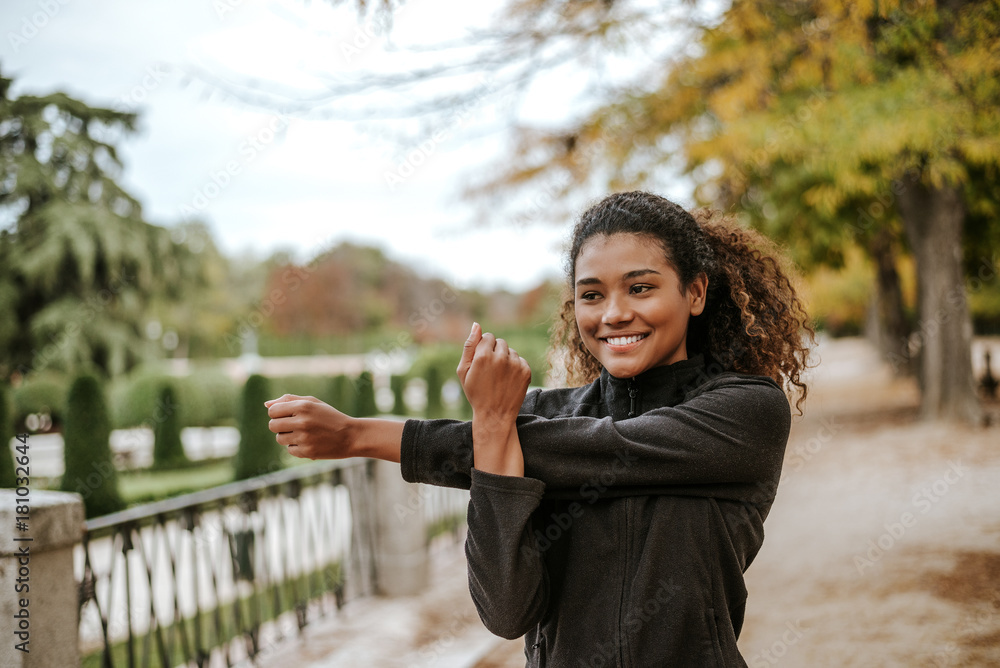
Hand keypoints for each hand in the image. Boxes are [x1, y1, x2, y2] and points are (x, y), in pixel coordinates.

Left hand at [265, 394, 354, 459]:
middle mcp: (302, 422)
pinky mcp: (307, 452)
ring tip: (303, 434)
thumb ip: (289, 400)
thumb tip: (266, 404)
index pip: (273, 411)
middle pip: (272, 425)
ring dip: (287, 437)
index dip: (277, 413)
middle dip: (280, 425)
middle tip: (293, 425)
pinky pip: (290, 450)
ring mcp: (304, 438)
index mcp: (302, 406)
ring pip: (279, 438)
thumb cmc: (330, 417)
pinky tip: (309, 442)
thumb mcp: (313, 403)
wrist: (350, 436)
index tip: (287, 415)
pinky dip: (296, 447)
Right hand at [457, 322, 531, 475]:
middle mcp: (501, 357)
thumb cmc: (476, 393)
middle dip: (495, 351)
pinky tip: (508, 380)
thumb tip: (476, 325)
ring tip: (499, 377)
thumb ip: (469, 346)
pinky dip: (515, 367)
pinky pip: (520, 360)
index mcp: (483, 356)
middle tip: (490, 370)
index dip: (483, 348)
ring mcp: (515, 364)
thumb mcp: (463, 371)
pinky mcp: (526, 370)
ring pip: (511, 351)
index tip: (482, 362)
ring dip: (505, 359)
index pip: (487, 336)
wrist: (495, 415)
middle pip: (500, 342)